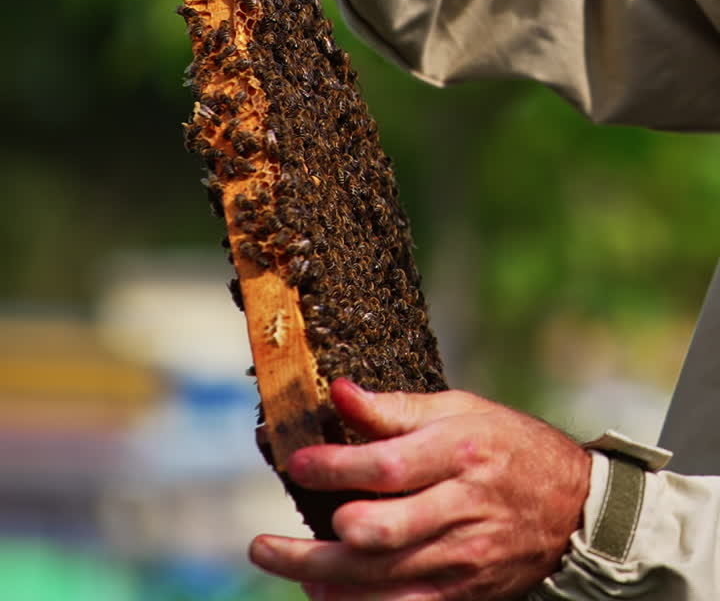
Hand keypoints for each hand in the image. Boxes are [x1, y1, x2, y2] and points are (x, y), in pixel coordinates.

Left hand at [250, 379, 590, 600]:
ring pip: (384, 579)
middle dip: (314, 543)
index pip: (387, 465)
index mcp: (459, 452)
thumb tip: (337, 389)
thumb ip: (394, 408)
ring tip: (280, 566)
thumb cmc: (509, 445)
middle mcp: (460, 509)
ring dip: (324, 580)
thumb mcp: (460, 409)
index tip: (297, 464)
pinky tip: (325, 596)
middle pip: (378, 533)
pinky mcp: (464, 594)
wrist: (573, 507)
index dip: (336, 467)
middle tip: (263, 542)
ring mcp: (462, 558)